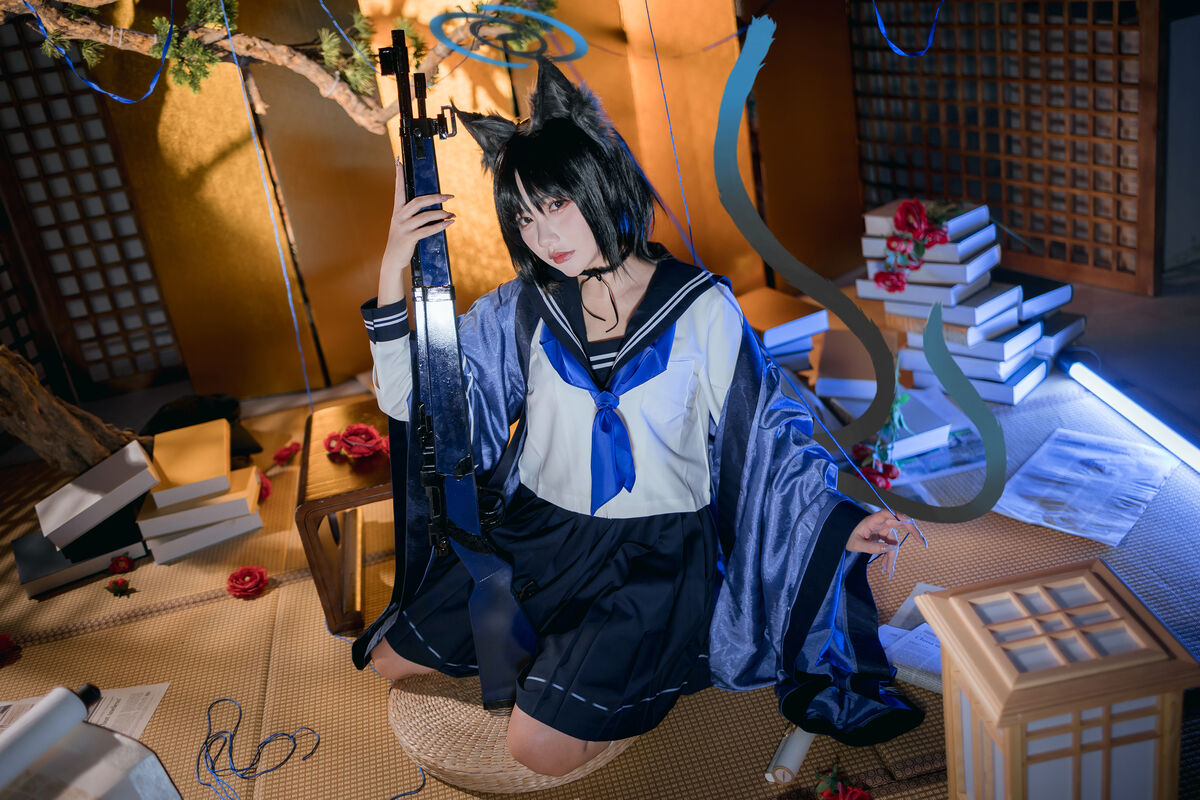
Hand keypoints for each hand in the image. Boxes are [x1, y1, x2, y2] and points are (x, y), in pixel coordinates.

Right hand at [379, 159, 455, 303]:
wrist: (392, 259)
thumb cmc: (400, 240)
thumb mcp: (402, 224)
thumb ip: (411, 215)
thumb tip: (428, 206)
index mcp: (397, 211)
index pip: (398, 189)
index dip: (398, 175)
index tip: (398, 160)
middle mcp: (398, 217)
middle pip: (418, 201)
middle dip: (435, 197)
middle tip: (449, 196)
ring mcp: (403, 227)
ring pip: (424, 216)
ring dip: (441, 214)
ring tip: (451, 214)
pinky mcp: (409, 238)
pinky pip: (426, 230)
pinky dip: (439, 226)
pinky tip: (448, 223)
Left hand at [846, 509, 918, 576]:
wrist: (840, 535)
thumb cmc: (846, 536)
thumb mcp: (856, 544)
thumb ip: (872, 547)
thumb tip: (890, 550)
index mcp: (874, 519)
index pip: (892, 513)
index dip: (904, 516)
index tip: (912, 523)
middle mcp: (881, 522)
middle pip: (902, 524)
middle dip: (914, 533)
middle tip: (924, 543)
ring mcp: (883, 529)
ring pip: (895, 542)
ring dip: (893, 557)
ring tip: (889, 571)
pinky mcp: (883, 536)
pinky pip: (891, 546)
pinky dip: (889, 557)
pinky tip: (886, 568)